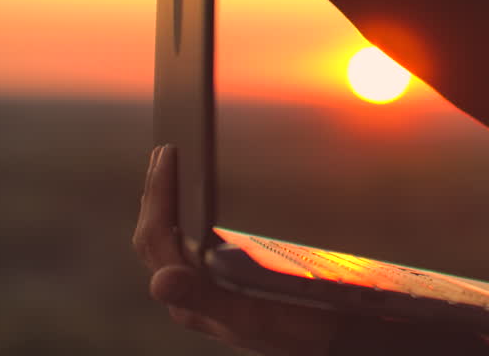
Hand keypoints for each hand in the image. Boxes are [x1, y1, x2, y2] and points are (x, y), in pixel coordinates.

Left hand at [132, 145, 339, 354]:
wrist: (332, 341)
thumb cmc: (297, 330)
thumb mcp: (252, 314)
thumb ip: (205, 298)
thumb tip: (160, 280)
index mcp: (191, 299)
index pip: (157, 238)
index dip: (157, 195)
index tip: (167, 155)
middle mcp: (191, 295)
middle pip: (156, 237)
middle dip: (156, 193)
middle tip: (164, 152)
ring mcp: (205, 291)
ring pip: (170, 241)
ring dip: (167, 203)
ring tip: (171, 170)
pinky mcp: (222, 286)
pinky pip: (189, 245)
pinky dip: (186, 216)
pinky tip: (196, 203)